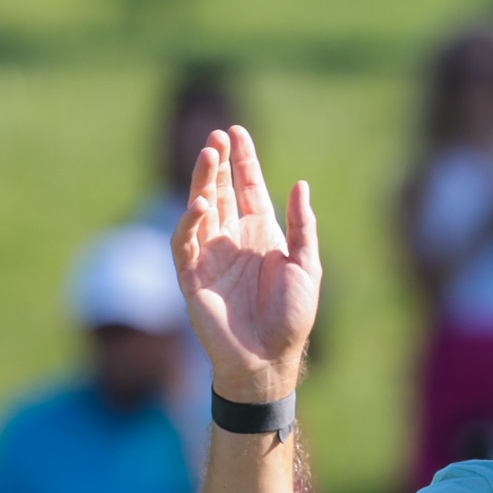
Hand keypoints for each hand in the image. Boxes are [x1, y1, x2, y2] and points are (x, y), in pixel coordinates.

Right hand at [174, 126, 318, 406]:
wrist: (269, 359)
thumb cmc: (291, 318)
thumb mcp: (307, 267)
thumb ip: (303, 227)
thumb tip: (300, 185)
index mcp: (260, 235)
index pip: (248, 188)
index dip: (243, 161)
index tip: (237, 132)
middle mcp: (233, 240)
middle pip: (221, 191)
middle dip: (218, 163)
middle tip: (217, 137)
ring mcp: (211, 256)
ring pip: (199, 208)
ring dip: (202, 182)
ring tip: (208, 156)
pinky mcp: (192, 276)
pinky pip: (185, 243)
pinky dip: (189, 222)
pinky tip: (200, 205)